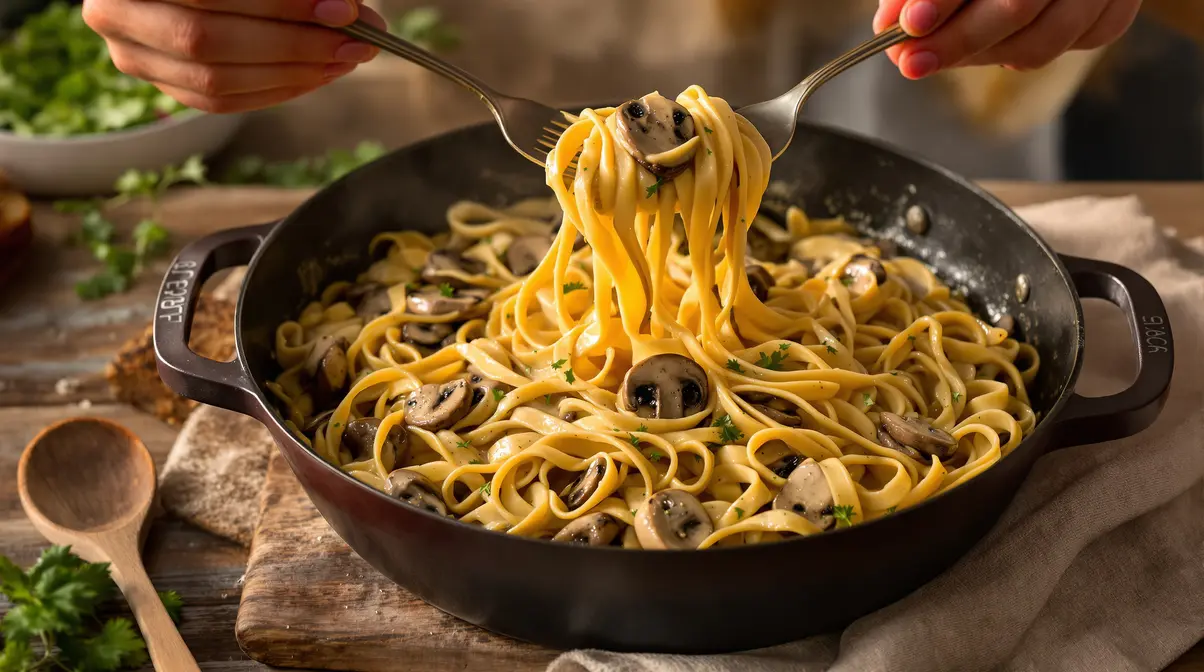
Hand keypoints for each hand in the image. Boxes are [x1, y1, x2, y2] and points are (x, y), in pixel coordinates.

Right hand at [82, 0, 385, 112]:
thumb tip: (350, 13)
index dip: (280, 5)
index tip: (343, 11)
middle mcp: (114, 11)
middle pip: (209, 42)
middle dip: (295, 46)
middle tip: (357, 42)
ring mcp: (131, 54)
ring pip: (216, 81)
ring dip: (294, 74)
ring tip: (345, 58)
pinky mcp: (158, 82)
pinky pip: (220, 101)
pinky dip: (276, 89)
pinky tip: (317, 74)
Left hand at [874, 0, 1141, 78]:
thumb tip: (890, 24)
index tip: (910, 25)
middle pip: (1017, 7)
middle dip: (957, 41)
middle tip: (910, 61)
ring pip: (1046, 38)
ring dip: (985, 56)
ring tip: (941, 55)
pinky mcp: (1121, 3)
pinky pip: (1081, 41)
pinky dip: (1029, 51)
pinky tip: (998, 46)